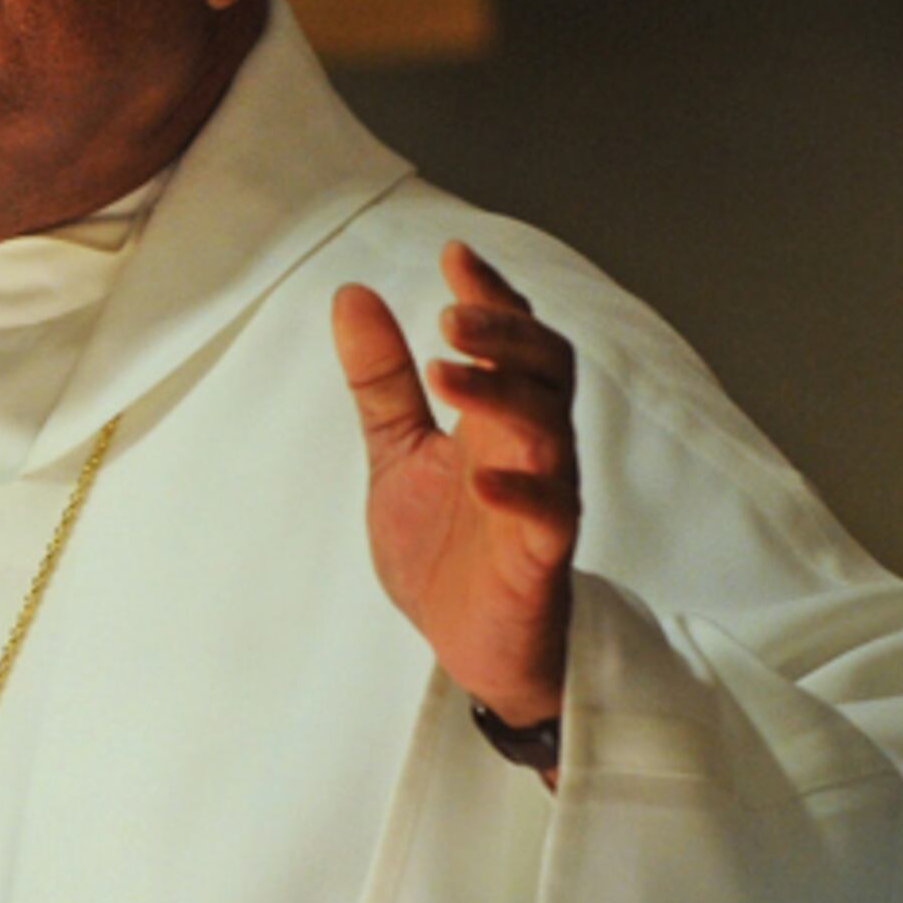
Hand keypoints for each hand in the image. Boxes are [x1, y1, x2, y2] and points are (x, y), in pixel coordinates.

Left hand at [334, 240, 579, 729]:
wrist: (464, 647)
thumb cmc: (442, 547)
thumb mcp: (397, 453)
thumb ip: (382, 381)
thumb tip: (352, 294)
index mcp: (497, 417)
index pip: (515, 338)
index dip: (492, 295)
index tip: (454, 255)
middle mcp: (529, 447)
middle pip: (548, 367)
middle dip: (504, 333)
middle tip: (448, 314)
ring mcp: (542, 499)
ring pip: (551, 428)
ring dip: (503, 394)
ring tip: (445, 371)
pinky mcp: (541, 556)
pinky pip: (548, 515)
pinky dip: (519, 491)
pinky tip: (480, 477)